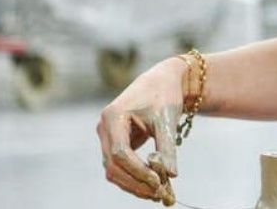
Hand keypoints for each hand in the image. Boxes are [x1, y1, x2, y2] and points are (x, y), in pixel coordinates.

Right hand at [97, 58, 184, 203]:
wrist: (162, 82)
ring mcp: (107, 136)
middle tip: (159, 194)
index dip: (138, 171)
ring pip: (114, 170)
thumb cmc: (164, 97)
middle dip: (135, 182)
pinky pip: (120, 166)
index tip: (159, 182)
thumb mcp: (166, 121)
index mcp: (113, 116)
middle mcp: (105, 128)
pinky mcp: (114, 143)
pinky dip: (134, 177)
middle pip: (113, 165)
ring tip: (158, 193)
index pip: (120, 153)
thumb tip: (172, 175)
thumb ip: (167, 148)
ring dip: (134, 184)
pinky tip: (152, 186)